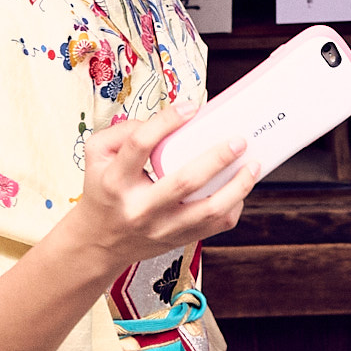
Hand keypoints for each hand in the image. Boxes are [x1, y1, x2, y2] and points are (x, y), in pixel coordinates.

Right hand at [61, 105, 254, 271]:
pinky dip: (234, 205)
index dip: (166, 122)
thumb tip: (166, 121)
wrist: (100, 242)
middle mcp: (141, 208)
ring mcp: (163, 228)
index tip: (191, 107)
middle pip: (184, 182)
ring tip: (253, 164)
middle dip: (217, 159)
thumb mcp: (96, 155)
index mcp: (116, 182)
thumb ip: (122, 130)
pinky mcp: (180, 239)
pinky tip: (240, 187)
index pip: (140, 146)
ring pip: (209, 211)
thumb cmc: (103, 191)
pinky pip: (216, 225)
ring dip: (237, 186)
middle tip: (238, 140)